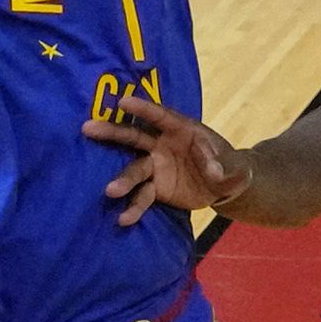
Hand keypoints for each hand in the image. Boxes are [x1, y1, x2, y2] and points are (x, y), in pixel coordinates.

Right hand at [82, 84, 248, 219]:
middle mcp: (161, 144)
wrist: (223, 186)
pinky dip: (134, 207)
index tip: (122, 102)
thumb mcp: (232, 163)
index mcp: (180, 129)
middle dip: (112, 133)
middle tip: (87, 129)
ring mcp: (155, 166)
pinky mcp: (155, 188)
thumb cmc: (228, 164)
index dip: (142, 109)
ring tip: (110, 191)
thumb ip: (223, 164)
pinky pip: (142, 196)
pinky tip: (124, 219)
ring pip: (134, 170)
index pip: (159, 116)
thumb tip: (215, 170)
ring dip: (123, 180)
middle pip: (134, 137)